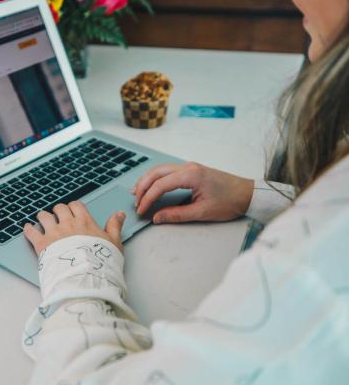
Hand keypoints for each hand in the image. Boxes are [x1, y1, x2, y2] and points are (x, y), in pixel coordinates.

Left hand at [23, 201, 125, 255]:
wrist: (85, 276)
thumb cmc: (101, 262)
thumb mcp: (114, 243)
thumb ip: (114, 227)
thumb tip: (119, 215)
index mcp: (85, 222)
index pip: (76, 205)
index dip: (73, 207)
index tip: (73, 212)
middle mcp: (68, 224)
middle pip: (59, 208)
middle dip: (58, 211)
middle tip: (58, 217)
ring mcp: (54, 233)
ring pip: (44, 216)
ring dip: (43, 217)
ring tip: (43, 220)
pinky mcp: (42, 244)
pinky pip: (31, 232)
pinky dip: (28, 229)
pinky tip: (28, 228)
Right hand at [132, 162, 253, 223]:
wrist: (247, 194)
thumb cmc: (230, 201)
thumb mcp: (202, 212)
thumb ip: (176, 215)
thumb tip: (157, 217)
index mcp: (191, 175)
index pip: (160, 185)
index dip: (148, 198)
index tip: (141, 210)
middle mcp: (188, 167)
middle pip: (156, 173)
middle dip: (142, 187)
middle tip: (135, 202)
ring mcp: (189, 167)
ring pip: (160, 170)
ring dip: (147, 181)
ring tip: (137, 193)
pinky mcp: (191, 170)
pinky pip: (167, 171)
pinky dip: (156, 179)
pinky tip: (151, 187)